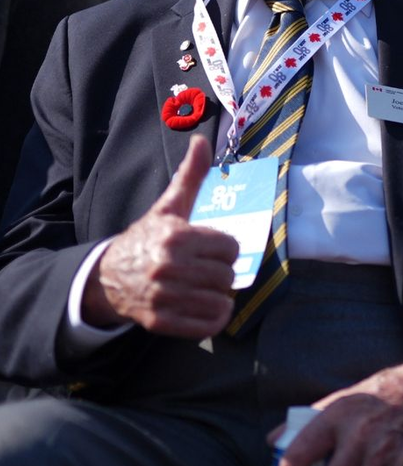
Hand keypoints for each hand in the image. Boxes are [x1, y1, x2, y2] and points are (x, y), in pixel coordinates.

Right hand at [82, 135, 238, 336]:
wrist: (107, 277)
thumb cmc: (147, 238)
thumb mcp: (168, 207)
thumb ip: (190, 176)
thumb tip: (200, 140)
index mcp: (176, 237)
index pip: (230, 247)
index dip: (225, 248)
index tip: (211, 249)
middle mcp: (169, 267)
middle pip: (227, 275)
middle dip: (222, 272)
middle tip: (206, 270)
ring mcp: (164, 297)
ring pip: (222, 301)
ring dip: (219, 296)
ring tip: (204, 288)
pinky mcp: (160, 322)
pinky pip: (209, 325)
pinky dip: (213, 318)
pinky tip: (203, 306)